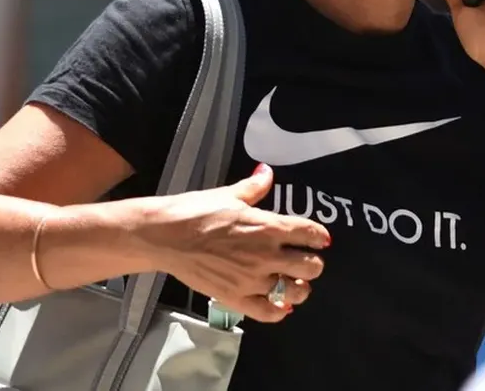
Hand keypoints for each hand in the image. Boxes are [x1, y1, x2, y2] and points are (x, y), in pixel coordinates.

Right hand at [137, 163, 328, 322]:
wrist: (165, 236)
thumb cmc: (196, 211)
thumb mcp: (229, 194)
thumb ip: (255, 187)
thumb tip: (266, 171)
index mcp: (268, 227)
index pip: (311, 234)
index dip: (319, 237)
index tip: (319, 239)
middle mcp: (266, 255)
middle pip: (311, 267)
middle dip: (313, 264)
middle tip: (304, 261)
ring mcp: (252, 280)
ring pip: (295, 292)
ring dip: (300, 288)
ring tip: (294, 284)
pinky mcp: (235, 298)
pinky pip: (269, 313)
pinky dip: (279, 311)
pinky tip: (280, 305)